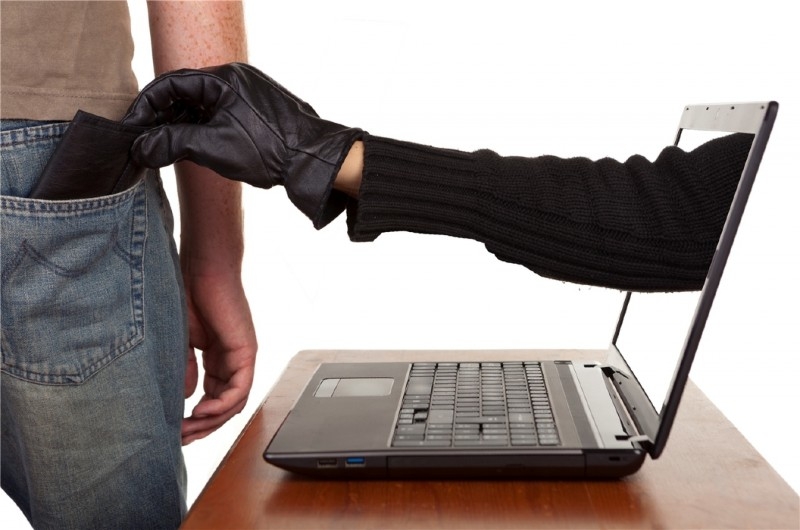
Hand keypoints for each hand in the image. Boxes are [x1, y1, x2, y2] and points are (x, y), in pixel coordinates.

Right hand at [125, 62, 363, 227]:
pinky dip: (203, 130)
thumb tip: (141, 148)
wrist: (311, 160)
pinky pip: (220, 116)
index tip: (133, 127)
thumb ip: (172, 143)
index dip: (147, 106)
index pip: (171, 84)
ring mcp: (248, 95)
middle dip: (163, 119)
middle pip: (186, 94)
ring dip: (183, 127)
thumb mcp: (212, 146)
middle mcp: (236, 80)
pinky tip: (194, 150)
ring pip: (203, 107)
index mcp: (223, 78)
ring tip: (167, 150)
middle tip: (146, 142)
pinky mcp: (256, 112)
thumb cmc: (267, 148)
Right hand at [180, 263, 256, 444]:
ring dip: (211, 421)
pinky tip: (201, 412)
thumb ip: (185, 370)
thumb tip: (186, 398)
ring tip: (187, 430)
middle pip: (225, 406)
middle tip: (180, 438)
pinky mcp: (246, 351)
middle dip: (202, 426)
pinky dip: (222, 405)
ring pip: (234, 402)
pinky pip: (240, 388)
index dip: (196, 419)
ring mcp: (241, 357)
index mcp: (218, 360)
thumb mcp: (181, 342)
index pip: (213, 399)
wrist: (202, 268)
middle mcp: (233, 361)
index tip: (175, 430)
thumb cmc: (190, 295)